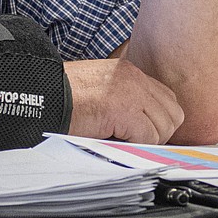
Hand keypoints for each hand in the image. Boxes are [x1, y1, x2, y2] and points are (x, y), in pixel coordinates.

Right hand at [64, 58, 184, 143]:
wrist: (44, 96)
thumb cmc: (64, 98)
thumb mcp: (100, 90)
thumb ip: (125, 100)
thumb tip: (145, 126)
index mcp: (127, 71)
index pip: (166, 98)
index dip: (160, 120)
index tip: (147, 133)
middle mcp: (133, 78)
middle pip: (173, 113)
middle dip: (159, 133)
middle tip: (136, 140)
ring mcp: (131, 92)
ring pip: (164, 127)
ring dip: (147, 140)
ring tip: (123, 139)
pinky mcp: (124, 110)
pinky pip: (148, 137)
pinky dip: (136, 145)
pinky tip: (117, 140)